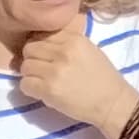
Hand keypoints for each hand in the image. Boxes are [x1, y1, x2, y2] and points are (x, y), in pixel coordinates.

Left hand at [16, 23, 138, 135]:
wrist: (113, 103)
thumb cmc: (103, 78)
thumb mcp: (89, 51)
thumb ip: (66, 44)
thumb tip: (40, 44)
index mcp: (75, 40)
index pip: (42, 35)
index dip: (41, 46)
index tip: (46, 55)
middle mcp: (63, 52)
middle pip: (29, 48)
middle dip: (32, 59)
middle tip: (41, 69)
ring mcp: (55, 71)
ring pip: (25, 66)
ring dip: (30, 74)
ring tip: (42, 81)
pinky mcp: (49, 89)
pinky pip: (25, 84)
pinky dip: (30, 88)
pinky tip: (41, 91)